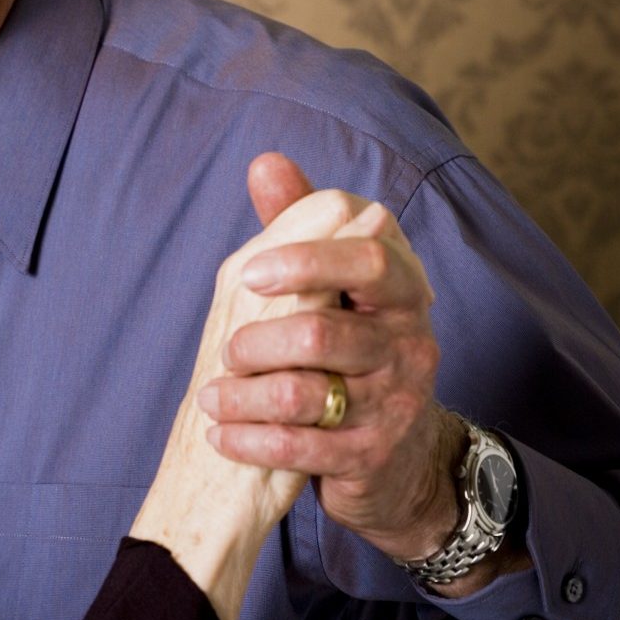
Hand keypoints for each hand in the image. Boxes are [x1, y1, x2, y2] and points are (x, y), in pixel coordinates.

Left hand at [199, 154, 526, 593]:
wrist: (396, 456)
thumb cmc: (350, 349)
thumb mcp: (333, 286)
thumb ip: (302, 226)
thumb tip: (265, 162)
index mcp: (402, 290)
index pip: (371, 257)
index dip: (306, 259)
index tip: (249, 274)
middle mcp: (410, 343)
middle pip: (323, 332)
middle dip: (256, 341)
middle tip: (225, 350)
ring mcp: (395, 404)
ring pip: (302, 392)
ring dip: (241, 395)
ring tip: (210, 397)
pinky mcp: (372, 456)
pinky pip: (299, 447)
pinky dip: (248, 440)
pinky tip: (222, 434)